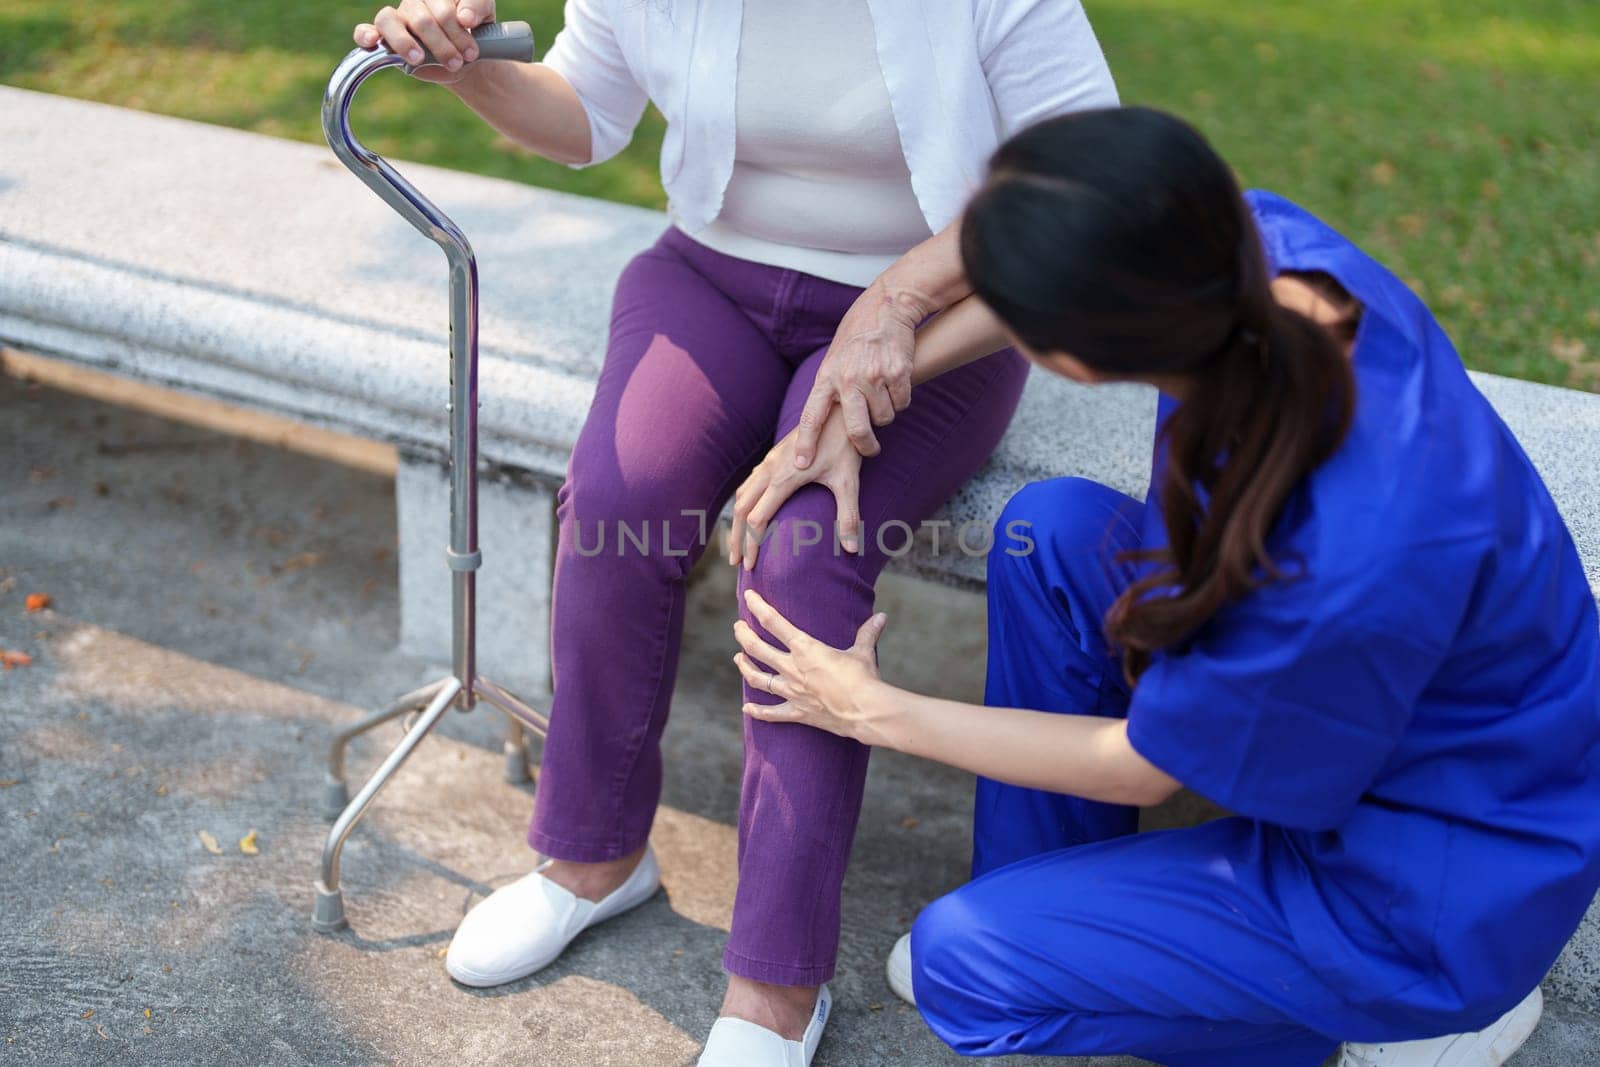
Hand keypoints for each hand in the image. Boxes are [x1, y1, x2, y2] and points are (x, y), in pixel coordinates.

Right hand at [354, 0, 495, 84]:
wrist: (466, 58)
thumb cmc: (474, 32)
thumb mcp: (485, 16)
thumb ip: (478, 7)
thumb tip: (464, 16)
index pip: (440, 4)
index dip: (455, 28)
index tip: (472, 51)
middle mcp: (414, 1)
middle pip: (421, 18)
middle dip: (442, 44)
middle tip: (458, 62)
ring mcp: (397, 17)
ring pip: (389, 20)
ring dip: (406, 42)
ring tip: (420, 59)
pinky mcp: (384, 37)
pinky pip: (365, 30)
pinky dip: (365, 35)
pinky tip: (373, 41)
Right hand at [729, 407, 862, 569]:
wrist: (839, 411)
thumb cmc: (844, 446)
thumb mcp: (849, 482)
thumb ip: (848, 516)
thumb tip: (851, 549)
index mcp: (782, 479)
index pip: (757, 520)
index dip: (752, 545)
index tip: (751, 565)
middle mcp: (769, 470)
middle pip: (741, 510)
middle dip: (736, 538)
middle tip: (736, 563)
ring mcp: (768, 462)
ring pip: (742, 495)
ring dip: (736, 522)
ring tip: (737, 544)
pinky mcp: (772, 457)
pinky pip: (749, 483)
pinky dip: (743, 503)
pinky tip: (748, 513)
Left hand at [734, 590, 888, 741]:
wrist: (865, 711)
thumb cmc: (864, 678)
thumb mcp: (863, 652)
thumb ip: (867, 633)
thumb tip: (881, 617)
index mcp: (806, 648)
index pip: (773, 622)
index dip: (758, 607)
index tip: (748, 597)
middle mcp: (793, 668)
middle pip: (757, 648)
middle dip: (743, 635)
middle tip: (737, 627)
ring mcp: (792, 691)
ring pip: (758, 678)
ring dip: (745, 667)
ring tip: (738, 659)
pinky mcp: (798, 712)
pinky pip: (772, 713)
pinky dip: (758, 711)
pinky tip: (747, 707)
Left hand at [794, 287, 930, 465]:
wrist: (885, 309)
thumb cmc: (856, 341)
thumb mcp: (833, 362)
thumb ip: (830, 391)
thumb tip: (824, 427)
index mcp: (826, 378)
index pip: (811, 416)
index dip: (806, 443)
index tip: (801, 464)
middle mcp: (848, 378)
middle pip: (858, 429)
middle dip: (866, 445)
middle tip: (870, 449)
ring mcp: (874, 375)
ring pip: (885, 418)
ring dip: (886, 413)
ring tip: (882, 393)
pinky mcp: (898, 372)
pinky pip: (902, 403)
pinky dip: (901, 399)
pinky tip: (895, 382)